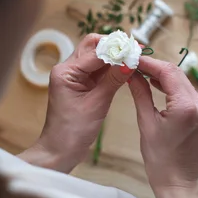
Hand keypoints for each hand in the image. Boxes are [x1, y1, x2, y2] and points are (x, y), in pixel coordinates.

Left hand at [20, 34, 133, 172]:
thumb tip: (130, 62)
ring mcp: (74, 76)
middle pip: (93, 47)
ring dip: (114, 57)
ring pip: (97, 57)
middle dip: (114, 46)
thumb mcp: (97, 103)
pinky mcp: (81, 84)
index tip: (136, 48)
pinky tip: (125, 69)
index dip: (116, 49)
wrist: (60, 150)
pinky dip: (111, 68)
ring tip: (134, 58)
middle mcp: (67, 69)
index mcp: (65, 71)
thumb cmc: (73, 131)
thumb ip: (113, 80)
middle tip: (135, 50)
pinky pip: (98, 70)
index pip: (94, 51)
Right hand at [128, 56, 197, 191]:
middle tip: (136, 63)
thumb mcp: (146, 123)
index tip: (133, 58)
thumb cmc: (160, 160)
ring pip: (183, 82)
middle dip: (156, 67)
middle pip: (178, 74)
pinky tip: (157, 86)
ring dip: (164, 76)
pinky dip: (173, 88)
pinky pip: (188, 94)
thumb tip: (132, 73)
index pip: (168, 72)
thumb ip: (141, 94)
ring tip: (143, 74)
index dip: (149, 62)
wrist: (178, 184)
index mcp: (187, 107)